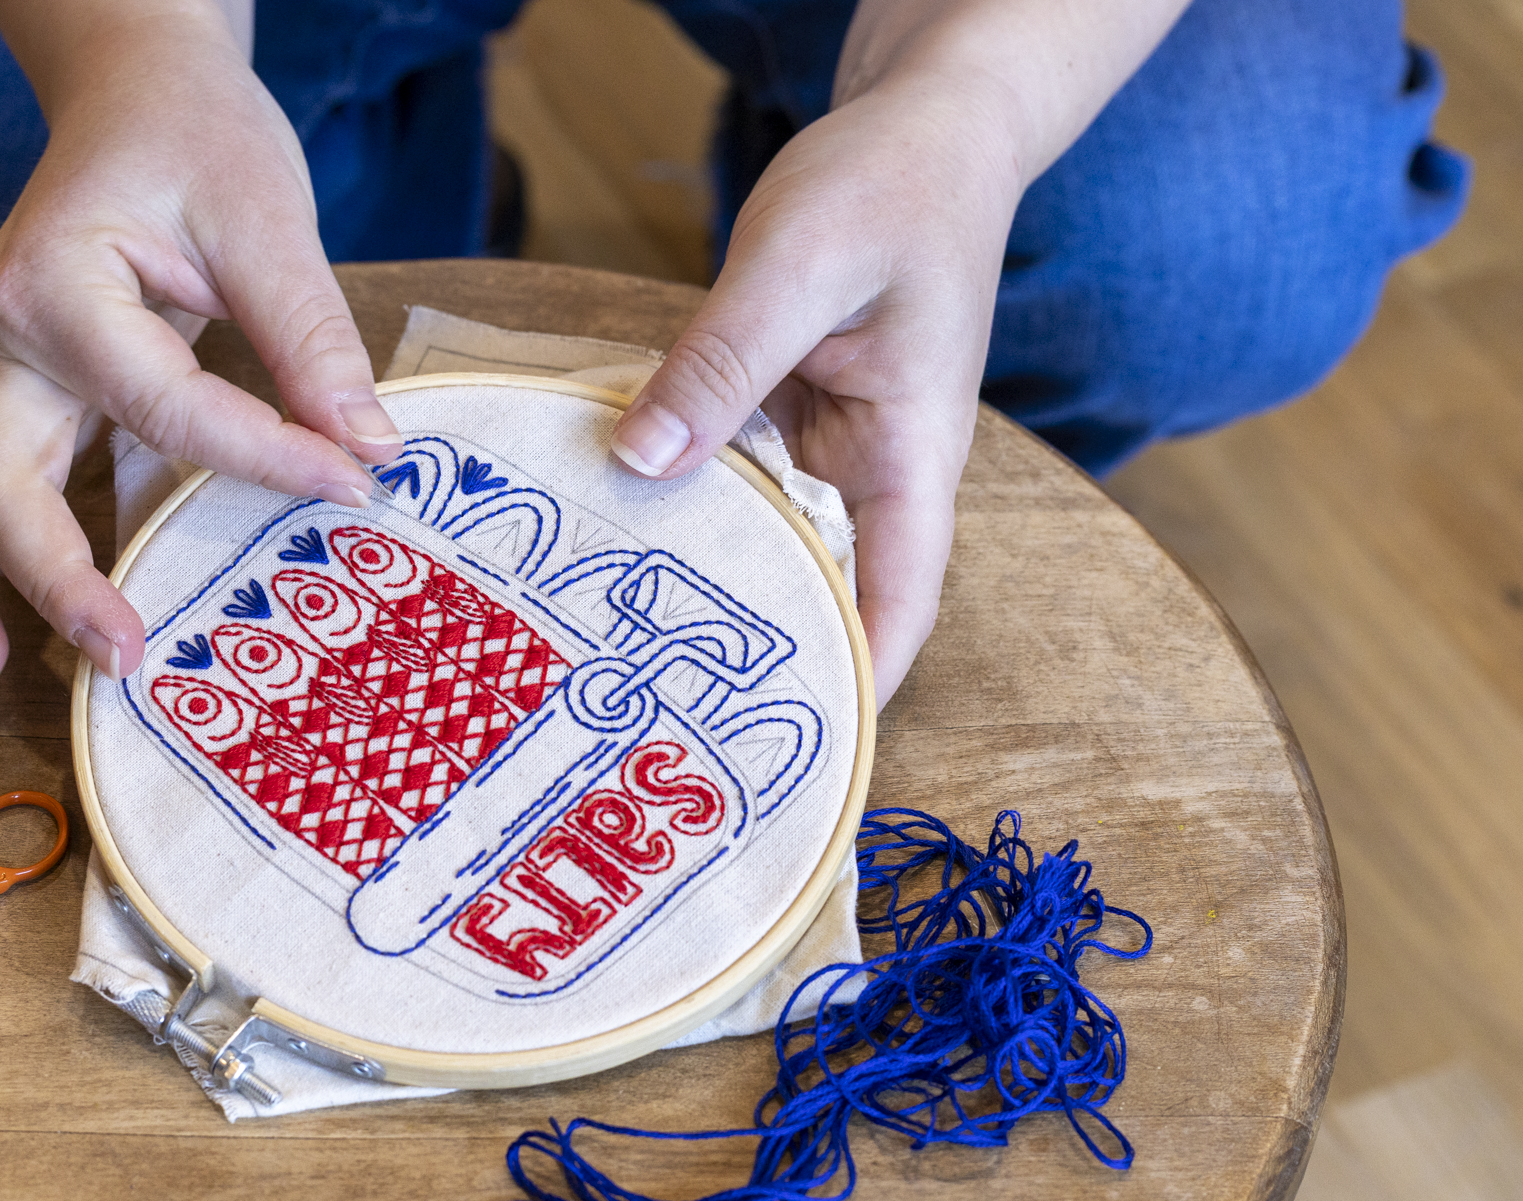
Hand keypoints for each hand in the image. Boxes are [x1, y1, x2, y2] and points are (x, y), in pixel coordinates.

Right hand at [0, 1, 397, 686]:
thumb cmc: (194, 139)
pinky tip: (31, 634)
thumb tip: (368, 448)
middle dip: (49, 579)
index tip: (355, 487)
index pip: (166, 406)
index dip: (264, 457)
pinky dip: (1, 562)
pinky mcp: (31, 402)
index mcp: (52, 287)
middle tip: (120, 656)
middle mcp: (3, 341)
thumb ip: (309, 334)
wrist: (137, 94)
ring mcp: (4, 377)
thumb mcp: (263, 215)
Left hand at [610, 0, 1189, 709]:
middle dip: (748, 653)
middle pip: (817, 591)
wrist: (922, 127)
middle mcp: (870, 471)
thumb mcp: (800, 264)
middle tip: (646, 712)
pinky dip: (674, 498)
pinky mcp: (779, 416)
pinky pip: (725, 475)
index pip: (897, 604)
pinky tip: (600, 523)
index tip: (780, 752)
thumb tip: (640, 458)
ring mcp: (822, 448)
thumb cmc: (893, 188)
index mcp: (912, 458)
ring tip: (604, 643)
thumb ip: (721, 362)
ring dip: (696, 576)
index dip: (851, 684)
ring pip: (760, 537)